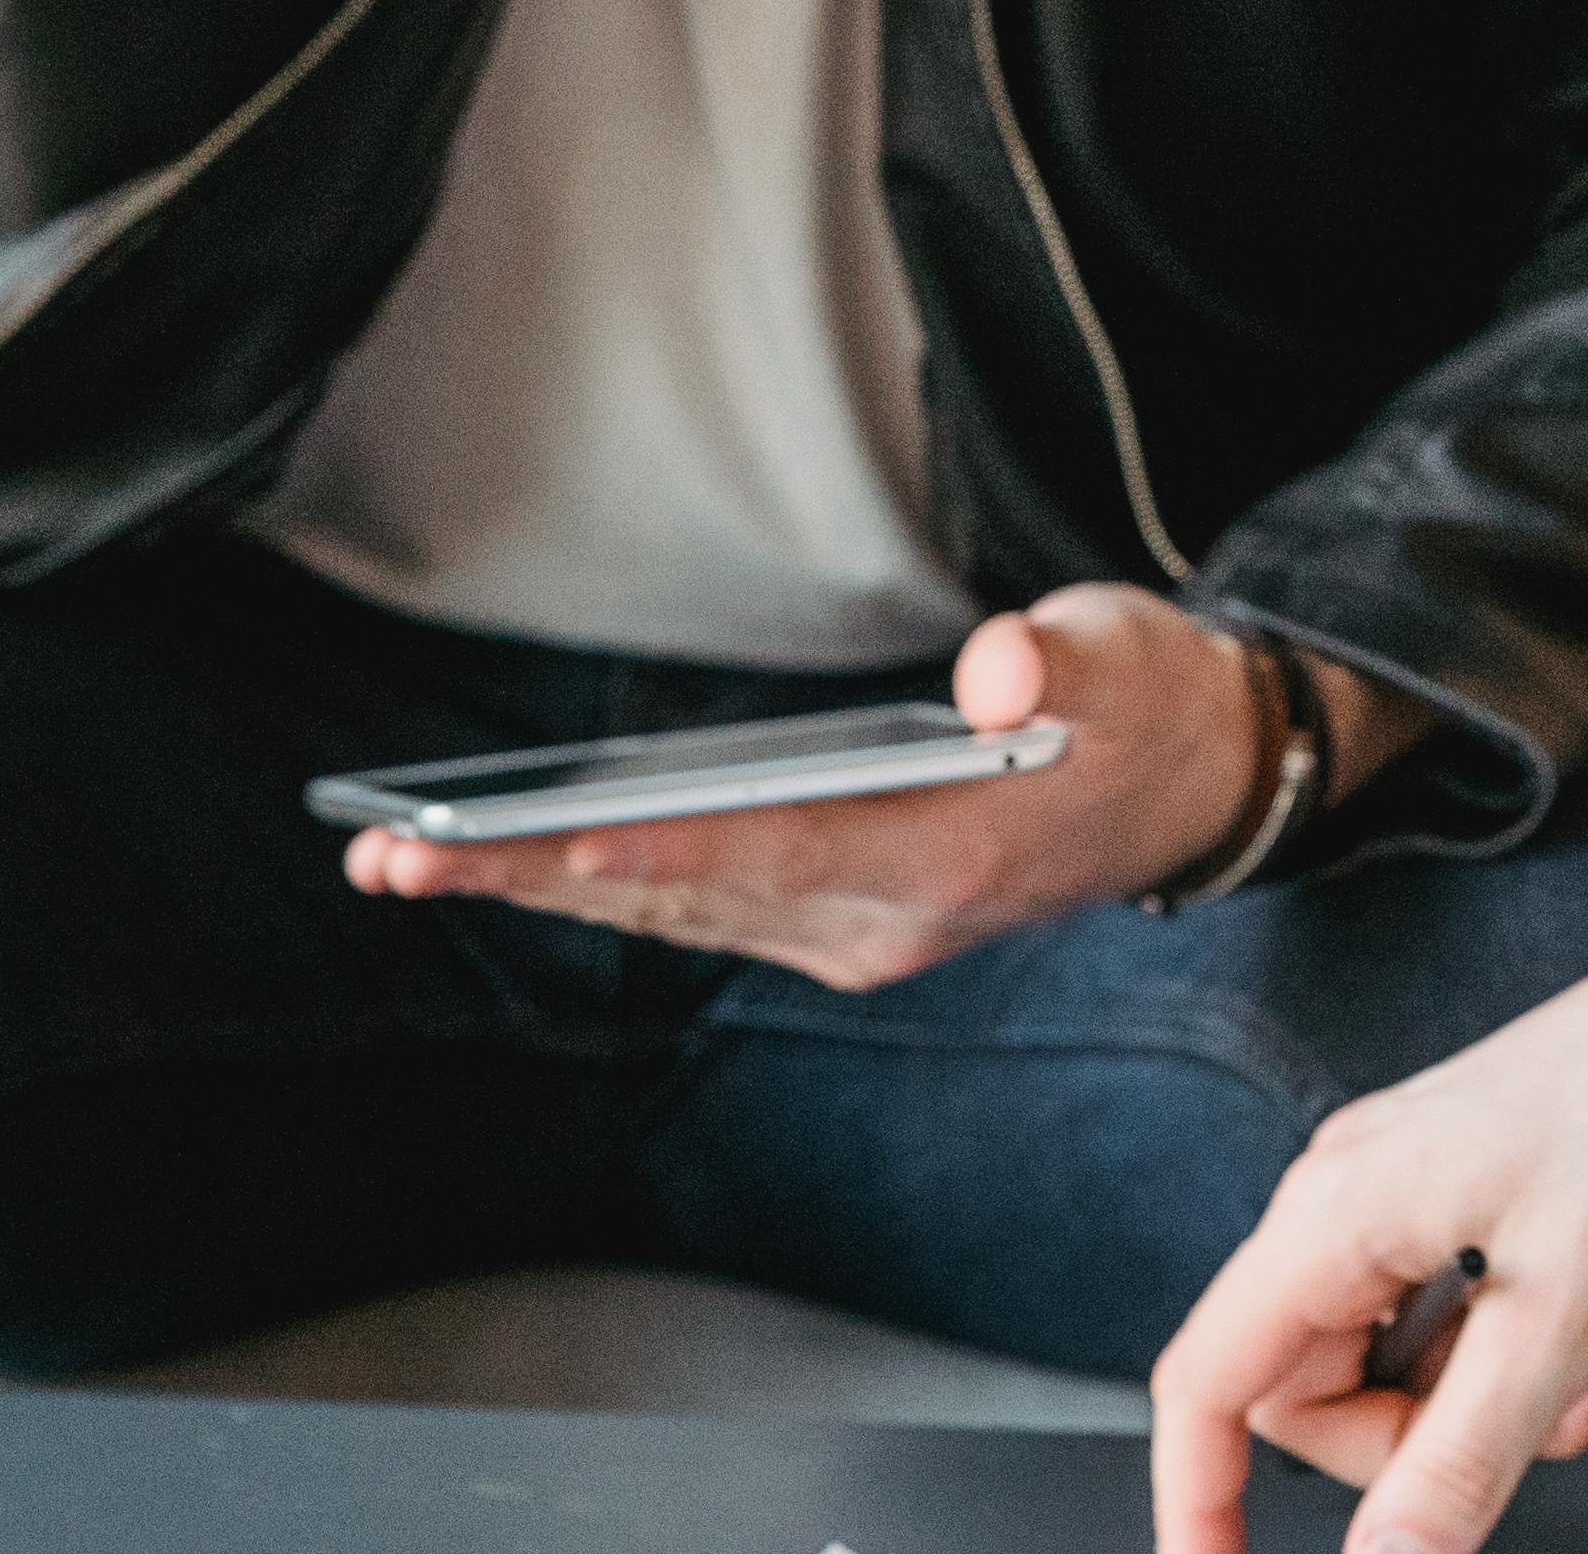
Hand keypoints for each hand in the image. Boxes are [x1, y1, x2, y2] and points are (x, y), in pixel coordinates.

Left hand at [344, 583, 1268, 991]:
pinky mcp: (836, 922)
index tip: (552, 841)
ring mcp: (857, 935)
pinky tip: (508, 867)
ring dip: (539, 892)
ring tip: (400, 866)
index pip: (782, 855)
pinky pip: (695, 913)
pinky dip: (596, 890)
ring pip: (674, 915)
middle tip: (394, 863)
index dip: (664, 850)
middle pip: (690, 899)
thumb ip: (1053, 659)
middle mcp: (889, 921)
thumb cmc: (1144, 698)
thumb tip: (995, 669)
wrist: (1192, 784)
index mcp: (955, 855)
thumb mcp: (1120, 652)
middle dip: (537, 880)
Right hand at [1148, 861, 1587, 1553]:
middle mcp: (1359, 1194)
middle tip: (1517, 1446)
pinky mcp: (1488, 1199)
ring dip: (1495, 1411)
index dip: (1197, 1500)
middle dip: (1413, 1451)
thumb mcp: (1558, 1327)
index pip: (1205, 1384)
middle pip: (1314, 1392)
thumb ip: (1453, 1464)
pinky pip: (1469, 1328)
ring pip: (1406, 1369)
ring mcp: (1423, 1192)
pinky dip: (1536, 1362)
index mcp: (1336, 1213)